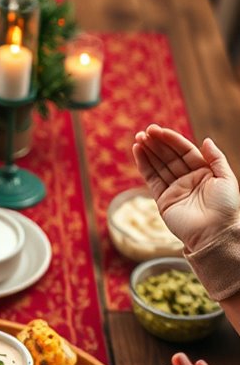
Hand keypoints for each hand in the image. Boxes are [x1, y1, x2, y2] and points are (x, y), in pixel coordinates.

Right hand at [132, 124, 239, 252]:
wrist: (214, 233)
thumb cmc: (225, 207)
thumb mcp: (226, 178)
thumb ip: (216, 158)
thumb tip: (205, 140)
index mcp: (203, 172)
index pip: (184, 151)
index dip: (171, 139)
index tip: (158, 130)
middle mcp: (188, 179)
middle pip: (169, 157)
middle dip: (156, 144)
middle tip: (145, 132)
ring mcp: (175, 190)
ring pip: (159, 166)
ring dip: (148, 152)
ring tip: (138, 138)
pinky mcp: (164, 201)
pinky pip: (152, 180)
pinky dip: (144, 166)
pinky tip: (138, 152)